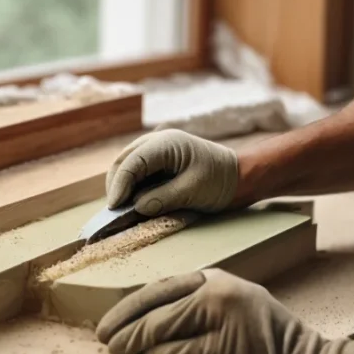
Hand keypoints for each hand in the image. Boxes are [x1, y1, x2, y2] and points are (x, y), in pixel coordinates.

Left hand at [96, 269, 353, 353]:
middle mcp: (217, 291)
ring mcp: (219, 317)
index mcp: (218, 279)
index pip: (161, 287)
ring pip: (158, 327)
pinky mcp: (220, 348)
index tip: (111, 318)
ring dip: (132, 341)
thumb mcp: (236, 310)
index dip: (131, 304)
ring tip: (116, 350)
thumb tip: (149, 319)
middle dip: (122, 321)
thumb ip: (199, 306)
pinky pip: (174, 352)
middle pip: (153, 302)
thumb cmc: (270, 348)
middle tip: (103, 336)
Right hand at [105, 130, 238, 215]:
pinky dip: (130, 187)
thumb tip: (136, 207)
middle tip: (114, 212)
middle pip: (123, 161)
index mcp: (167, 143)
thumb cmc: (220, 182)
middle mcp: (157, 141)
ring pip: (125, 166)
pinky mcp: (157, 161)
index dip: (120, 184)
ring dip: (121, 187)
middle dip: (116, 186)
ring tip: (121, 209)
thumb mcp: (192, 192)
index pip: (132, 162)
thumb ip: (163, 198)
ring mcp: (155, 149)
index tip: (115, 207)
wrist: (238, 177)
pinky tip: (131, 202)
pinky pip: (135, 172)